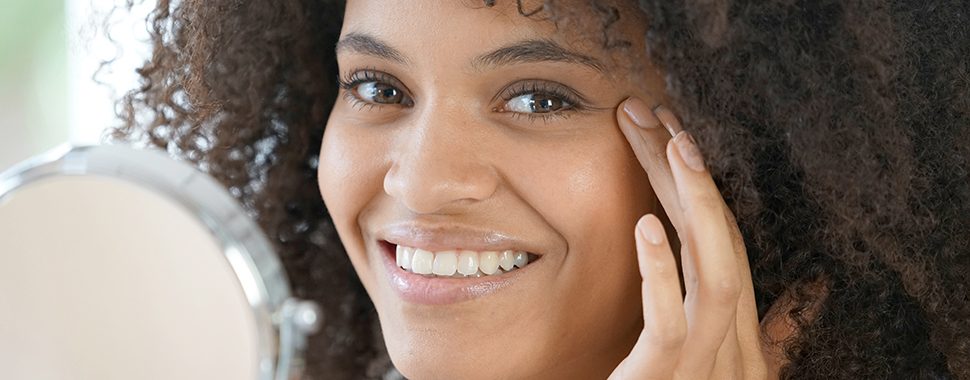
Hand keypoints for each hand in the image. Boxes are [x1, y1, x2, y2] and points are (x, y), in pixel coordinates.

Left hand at [609, 98, 766, 379]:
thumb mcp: (699, 367)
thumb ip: (727, 330)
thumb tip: (788, 298)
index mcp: (732, 332)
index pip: (722, 241)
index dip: (702, 184)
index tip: (672, 131)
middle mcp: (731, 341)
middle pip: (720, 239)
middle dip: (691, 173)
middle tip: (655, 110)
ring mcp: (706, 362)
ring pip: (718, 271)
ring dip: (696, 203)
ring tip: (674, 144)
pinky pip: (670, 325)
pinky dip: (664, 273)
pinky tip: (646, 227)